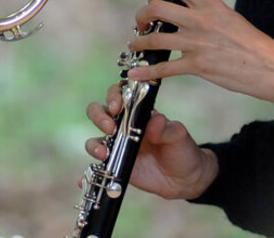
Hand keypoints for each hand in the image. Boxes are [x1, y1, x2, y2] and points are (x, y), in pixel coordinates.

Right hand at [83, 83, 218, 199]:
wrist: (184, 179)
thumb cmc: (182, 150)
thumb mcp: (179, 136)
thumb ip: (167, 128)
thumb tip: (156, 120)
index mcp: (139, 112)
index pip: (119, 94)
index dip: (113, 96)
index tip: (117, 106)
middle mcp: (124, 125)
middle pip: (98, 111)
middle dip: (99, 116)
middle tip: (110, 128)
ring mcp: (117, 145)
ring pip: (94, 137)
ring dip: (94, 144)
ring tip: (105, 153)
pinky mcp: (114, 164)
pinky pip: (96, 163)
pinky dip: (89, 167)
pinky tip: (90, 171)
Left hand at [125, 0, 273, 109]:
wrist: (270, 66)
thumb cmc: (253, 44)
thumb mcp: (230, 16)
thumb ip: (208, 12)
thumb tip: (189, 11)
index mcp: (209, 4)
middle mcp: (200, 19)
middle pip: (156, 7)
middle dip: (142, 15)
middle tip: (141, 23)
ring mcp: (196, 42)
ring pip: (155, 38)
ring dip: (139, 43)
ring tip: (135, 46)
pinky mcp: (197, 65)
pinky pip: (164, 68)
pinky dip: (146, 72)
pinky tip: (136, 74)